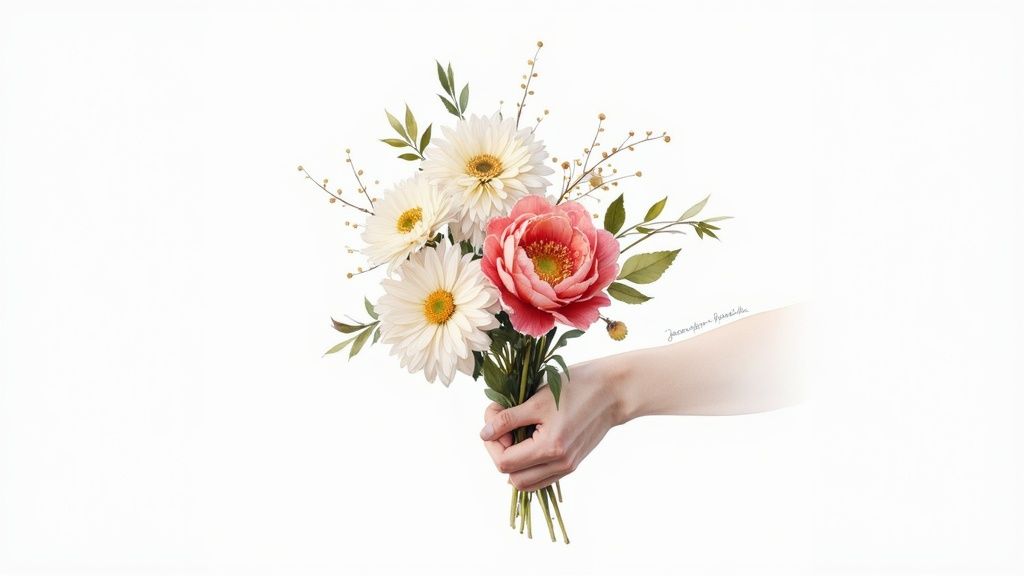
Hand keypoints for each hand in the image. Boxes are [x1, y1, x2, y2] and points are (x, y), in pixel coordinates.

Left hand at [479, 359, 625, 491]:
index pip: (504, 462)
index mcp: (551, 448)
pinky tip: (527, 441)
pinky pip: (541, 477)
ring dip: (513, 463)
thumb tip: (484, 433)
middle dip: (499, 453)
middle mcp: (560, 464)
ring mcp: (568, 467)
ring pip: (526, 483)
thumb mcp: (537, 400)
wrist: (614, 391)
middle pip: (512, 478)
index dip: (491, 442)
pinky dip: (528, 466)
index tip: (494, 416)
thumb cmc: (577, 387)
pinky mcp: (572, 464)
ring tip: (515, 434)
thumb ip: (508, 419)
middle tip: (503, 427)